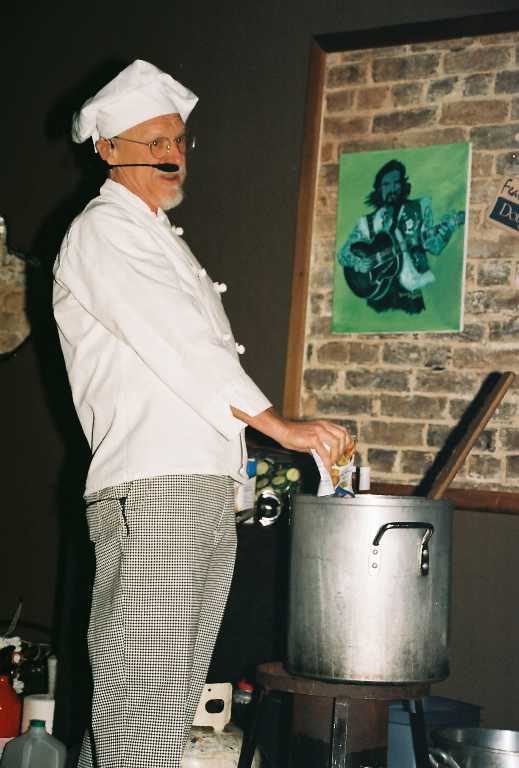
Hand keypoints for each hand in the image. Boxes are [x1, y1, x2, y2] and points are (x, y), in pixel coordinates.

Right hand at [231, 406, 352, 473]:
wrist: (283, 431)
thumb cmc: (295, 435)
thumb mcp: (312, 437)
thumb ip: (322, 443)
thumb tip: (329, 455)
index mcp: (325, 424)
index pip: (343, 431)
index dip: (346, 442)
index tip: (344, 452)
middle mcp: (324, 426)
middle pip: (342, 437)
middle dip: (342, 450)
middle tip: (336, 460)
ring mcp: (319, 431)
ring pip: (336, 444)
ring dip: (335, 456)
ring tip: (330, 463)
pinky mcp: (313, 438)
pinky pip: (325, 452)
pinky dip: (327, 462)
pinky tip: (326, 468)